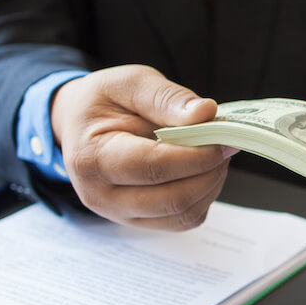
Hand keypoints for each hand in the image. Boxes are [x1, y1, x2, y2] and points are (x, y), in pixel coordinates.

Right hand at [51, 65, 236, 229]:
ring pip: (183, 215)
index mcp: (92, 158)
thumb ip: (167, 97)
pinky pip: (183, 220)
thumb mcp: (130, 82)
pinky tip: (201, 170)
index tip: (223, 138)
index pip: (153, 167)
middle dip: (209, 172)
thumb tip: (206, 113)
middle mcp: (102, 196)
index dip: (196, 156)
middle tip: (225, 144)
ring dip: (210, 185)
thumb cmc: (104, 101)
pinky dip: (203, 197)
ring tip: (213, 153)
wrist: (80, 123)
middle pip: (172, 199)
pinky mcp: (139, 221)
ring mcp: (119, 214)